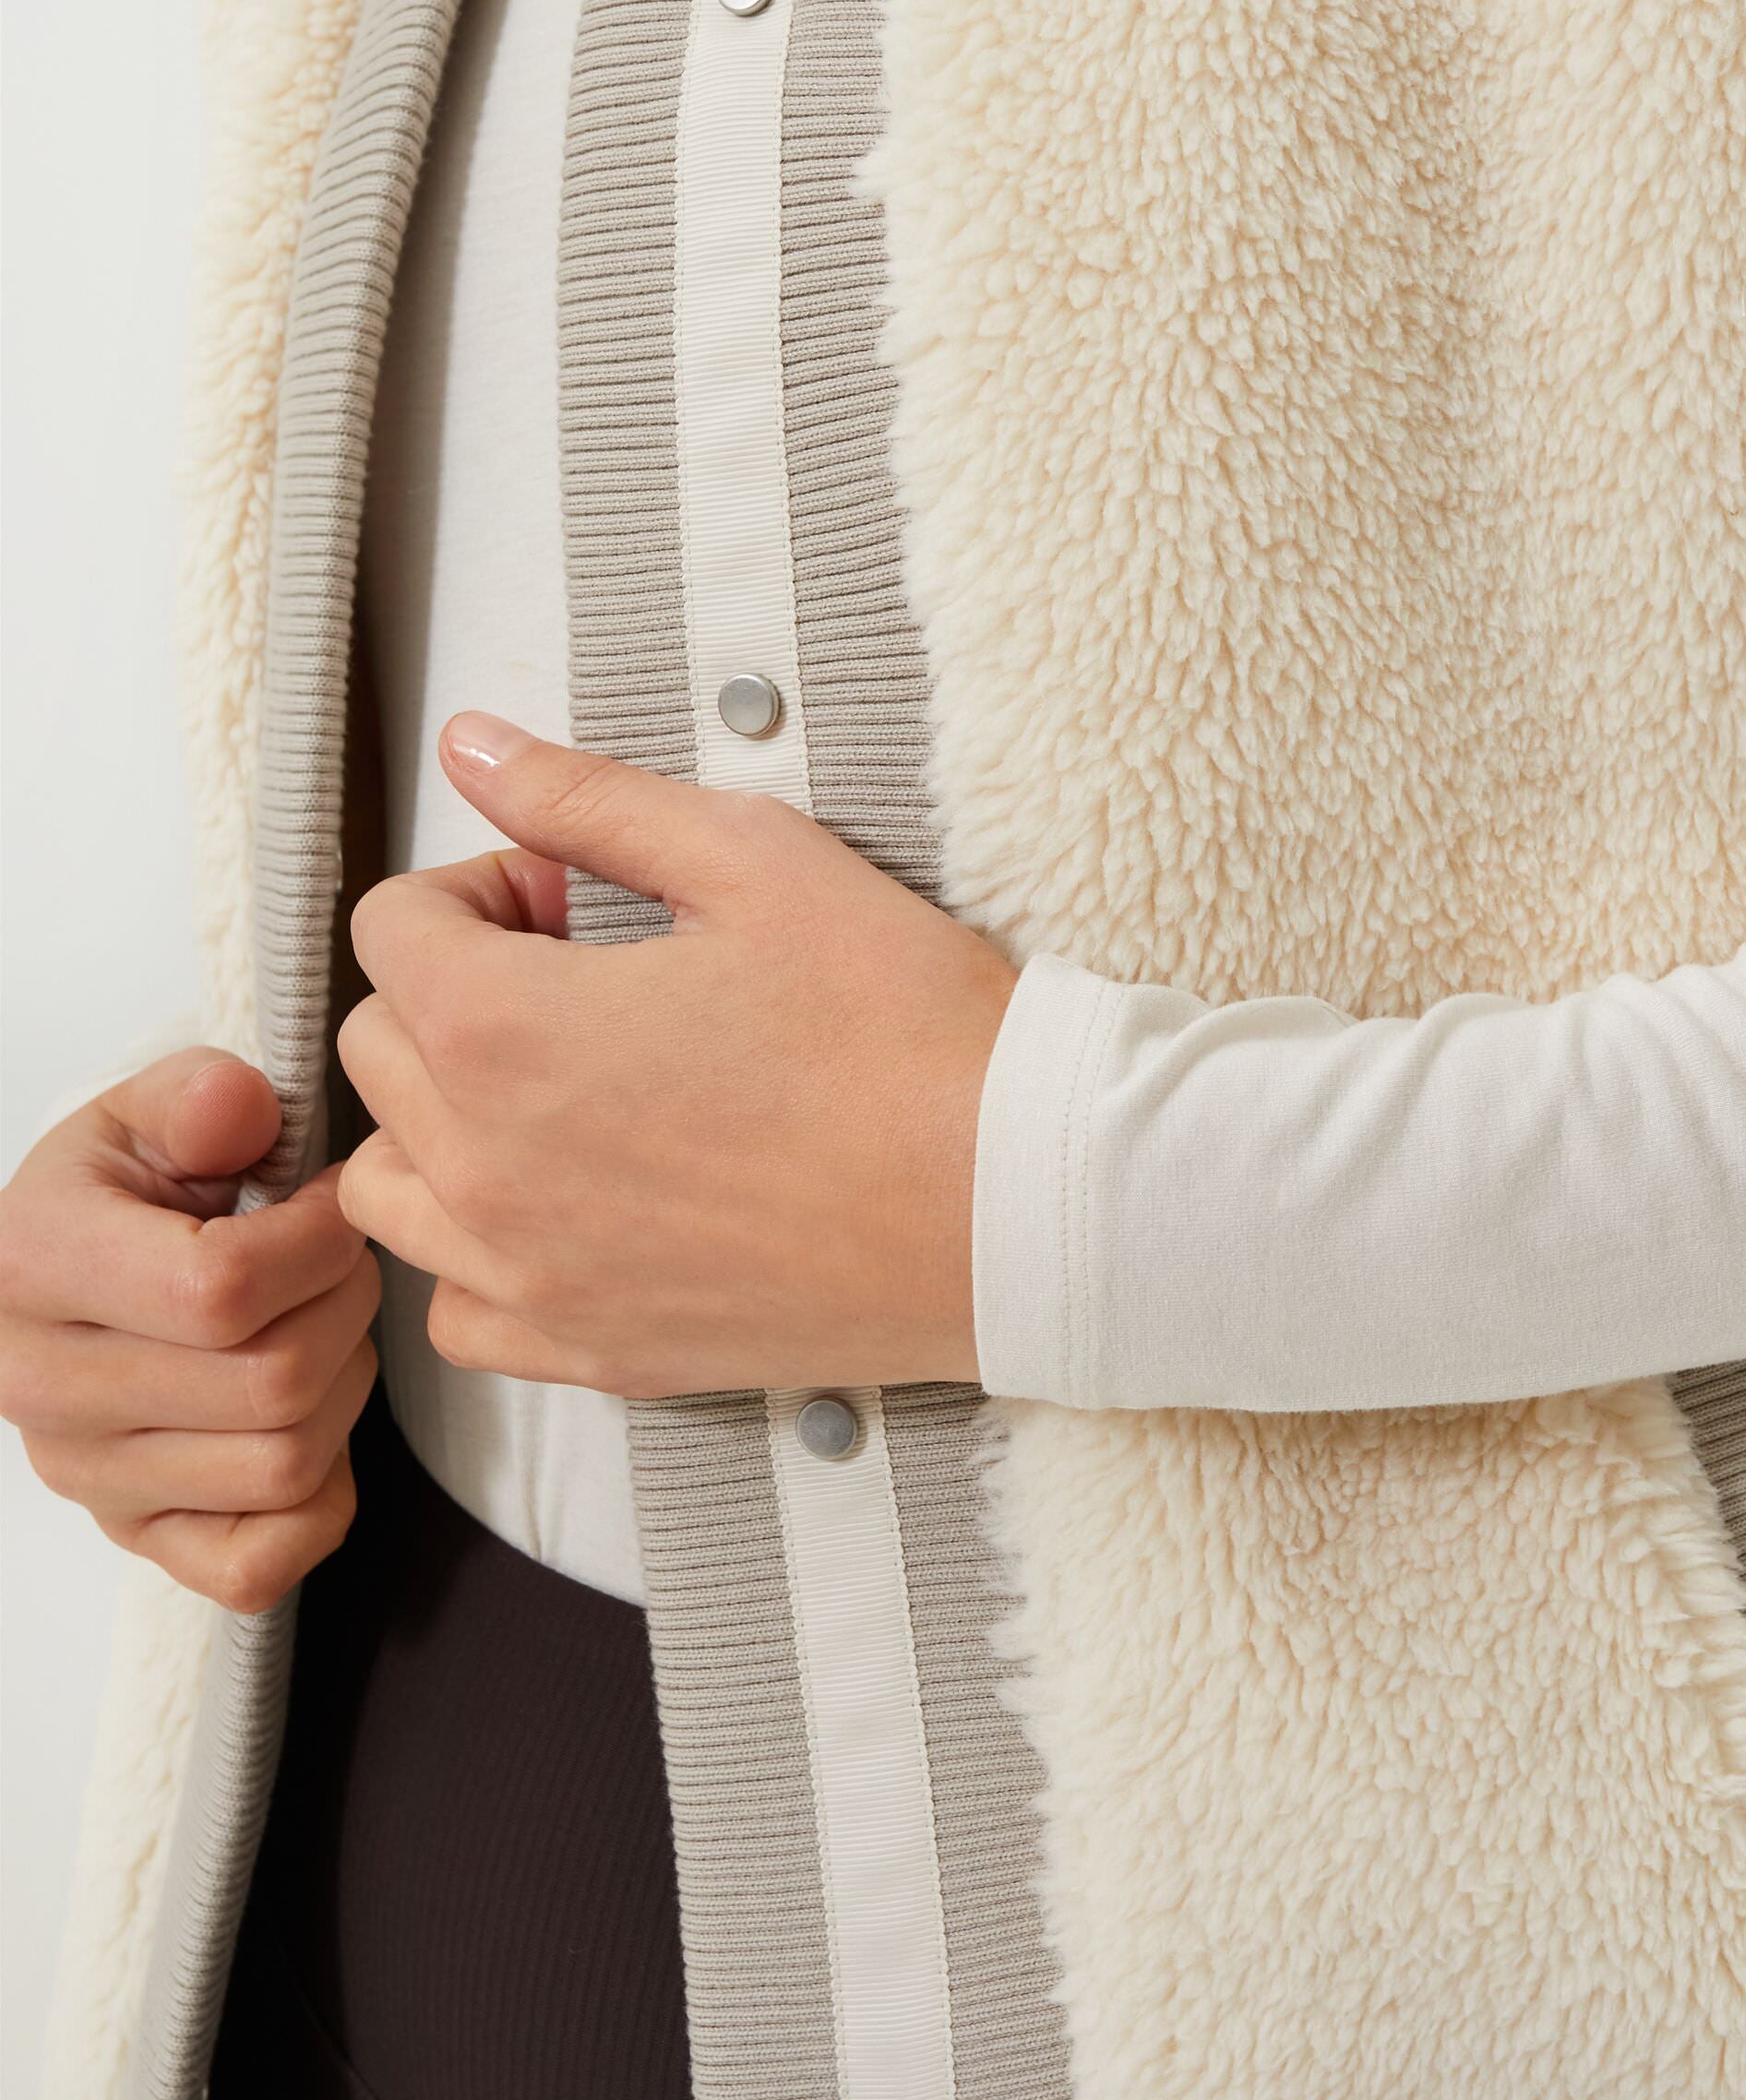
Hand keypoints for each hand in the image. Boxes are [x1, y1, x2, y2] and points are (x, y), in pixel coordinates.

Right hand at [0, 1051, 377, 1611]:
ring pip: (286, 1466)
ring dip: (344, 1388)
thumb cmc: (125, 1193)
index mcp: (36, 1265)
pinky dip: (318, 1501)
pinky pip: (259, 1564)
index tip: (335, 1203)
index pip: (221, 1288)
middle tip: (342, 1264)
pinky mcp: (135, 1537)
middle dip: (347, 1306)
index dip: (320, 1241)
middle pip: (273, 1383)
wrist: (69, 1274)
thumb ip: (200, 1097)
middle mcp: (44, 1385)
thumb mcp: (148, 1114)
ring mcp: (87, 1476)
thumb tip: (239, 1111)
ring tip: (320, 1326)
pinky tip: (309, 1421)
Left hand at [333, 714, 1013, 1397]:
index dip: (482, 887)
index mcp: (507, 1030)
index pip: (390, 928)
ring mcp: (530, 1274)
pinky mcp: (589, 1351)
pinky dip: (485, 1252)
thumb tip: (473, 748)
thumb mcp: (751, 858)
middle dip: (459, 989)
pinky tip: (577, 1203)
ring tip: (568, 1092)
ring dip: (447, 1120)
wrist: (1014, 1199)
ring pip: (390, 1186)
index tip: (572, 901)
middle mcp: (485, 1167)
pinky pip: (457, 1304)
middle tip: (589, 976)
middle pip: (378, 1049)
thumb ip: (586, 798)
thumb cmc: (902, 1026)